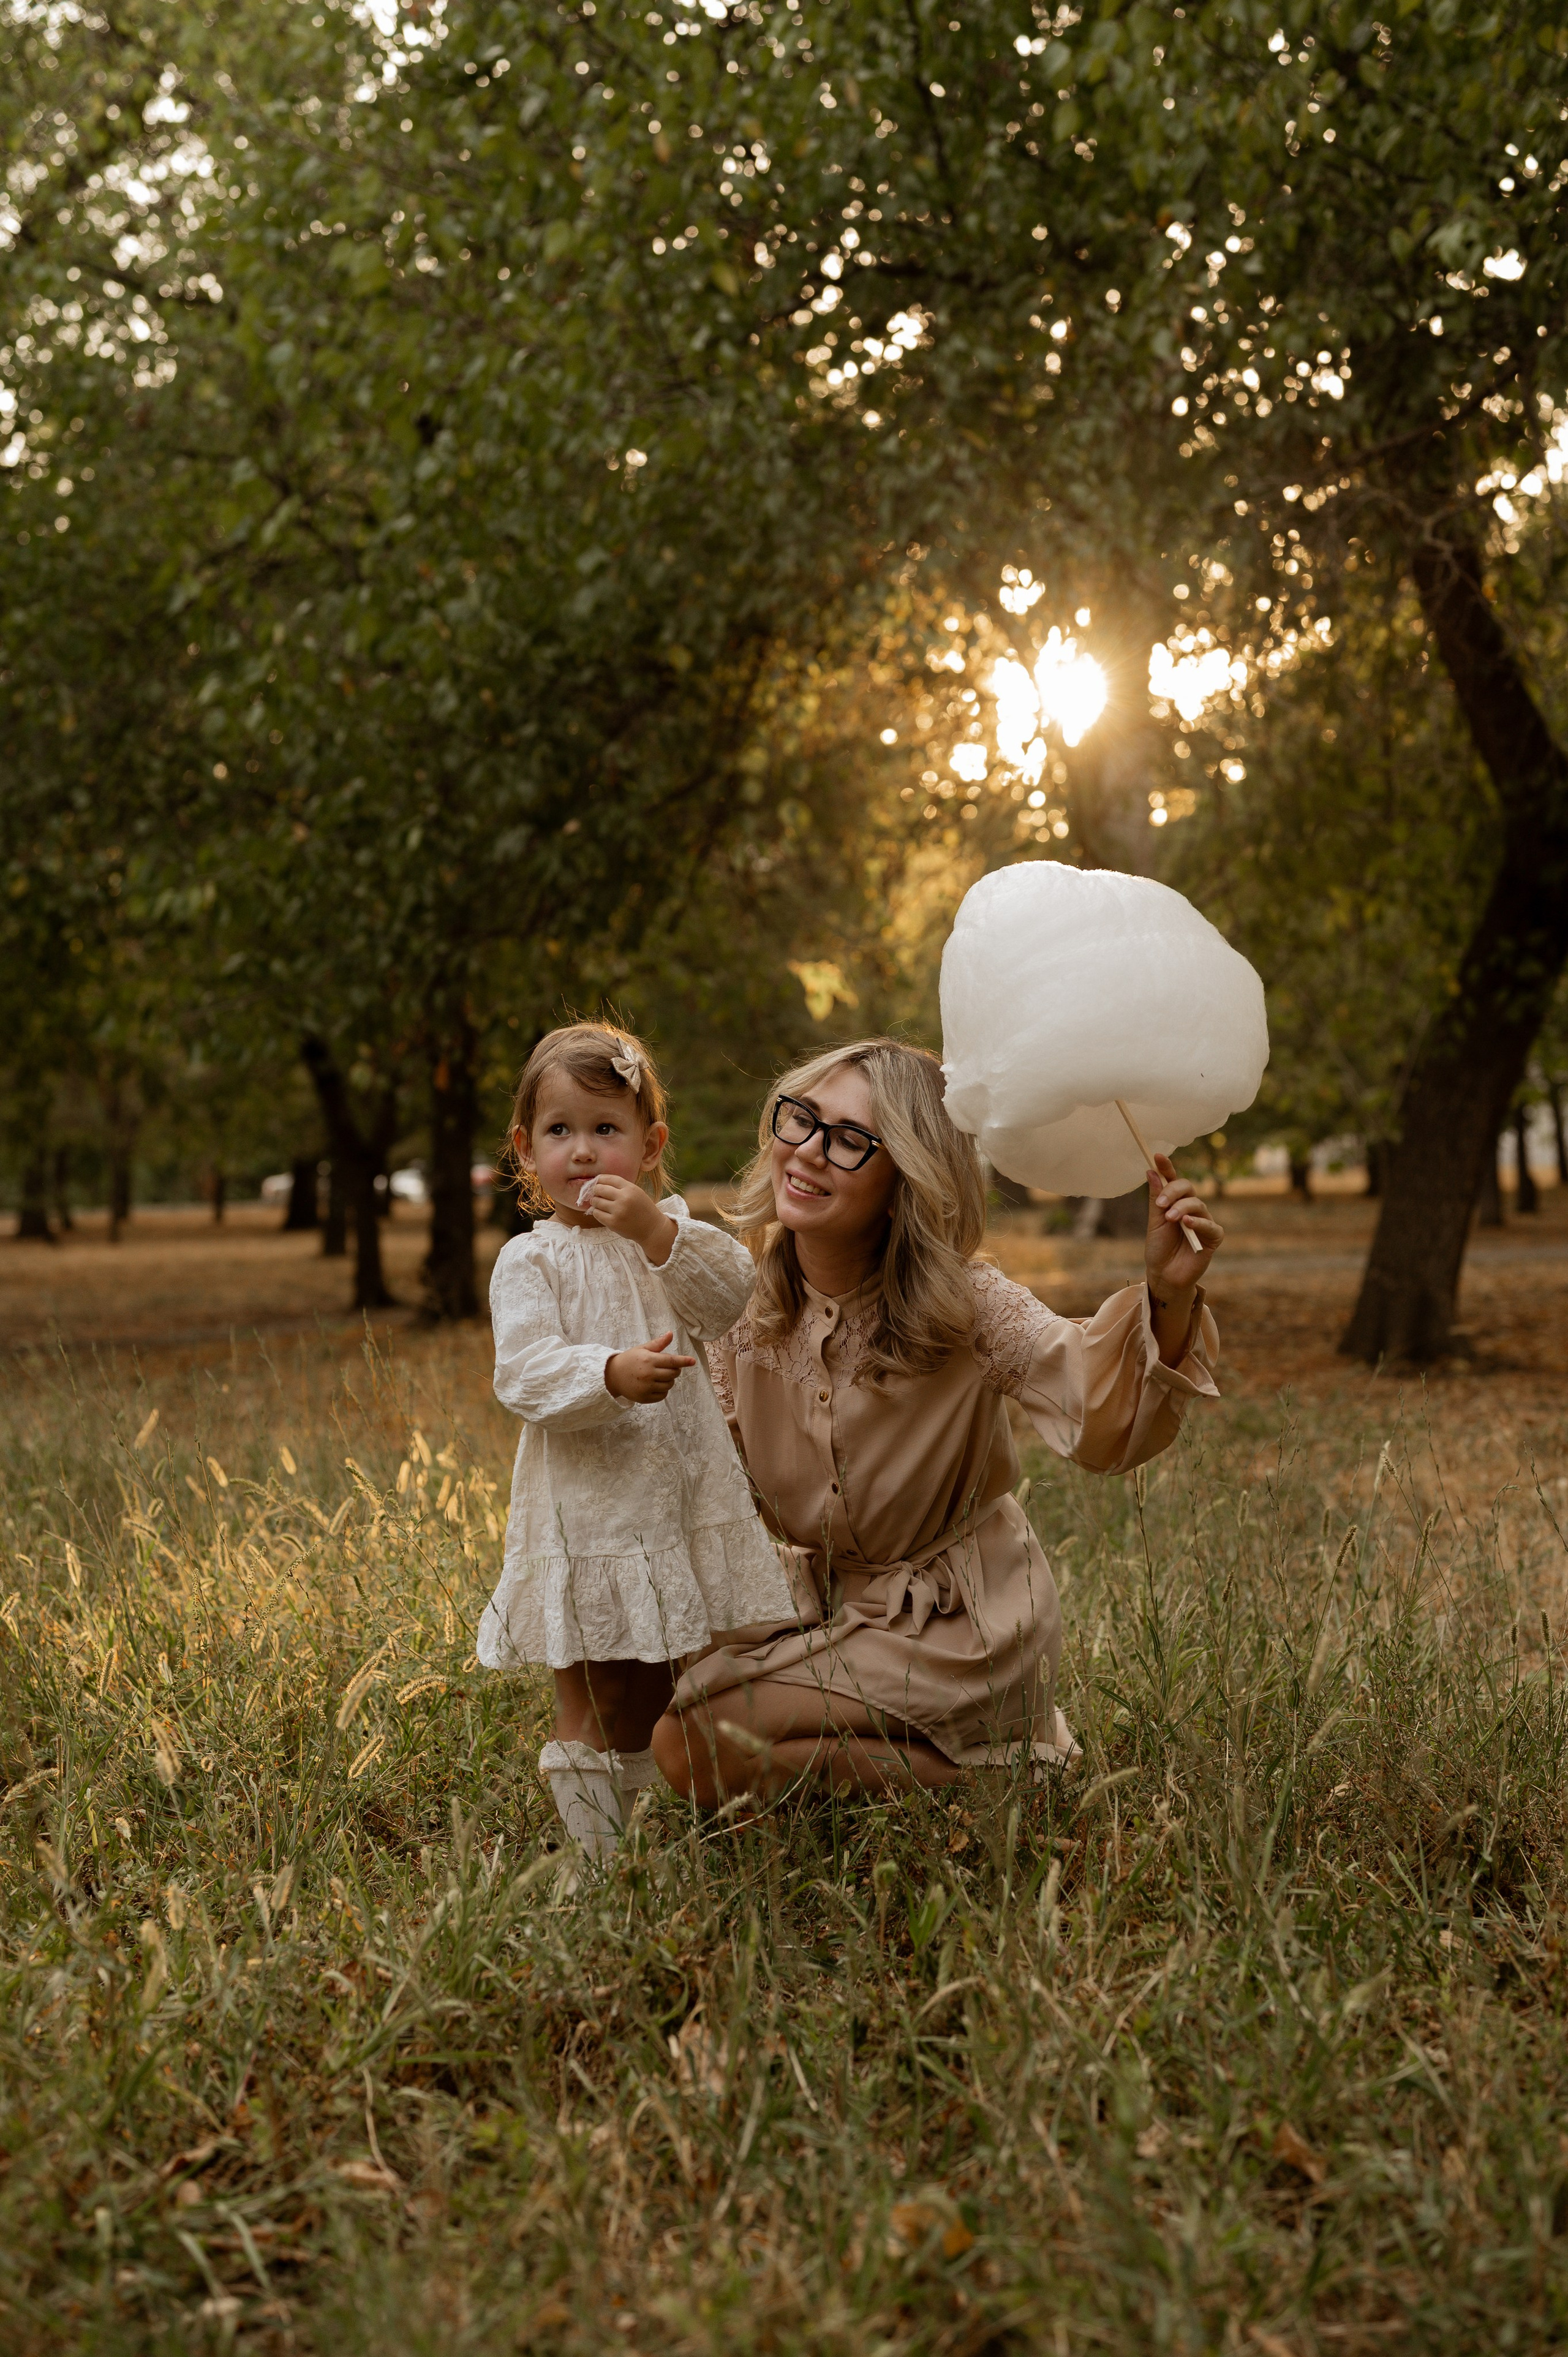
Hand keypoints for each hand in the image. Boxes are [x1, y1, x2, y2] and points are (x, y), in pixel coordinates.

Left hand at [581, 1173, 675, 1266]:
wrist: (652, 1228)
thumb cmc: (643, 1209)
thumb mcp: (636, 1192)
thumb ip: (621, 1187)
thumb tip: (599, 1183)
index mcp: (630, 1189)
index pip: (609, 1179)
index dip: (600, 1179)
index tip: (596, 1181)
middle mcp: (624, 1198)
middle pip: (600, 1189)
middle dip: (595, 1190)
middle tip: (596, 1194)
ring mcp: (618, 1211)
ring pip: (596, 1201)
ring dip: (595, 1202)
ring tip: (599, 1204)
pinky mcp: (613, 1223)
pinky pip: (597, 1213)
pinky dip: (597, 1212)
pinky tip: (602, 1212)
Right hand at [605, 1331, 696, 1403]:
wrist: (612, 1376)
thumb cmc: (629, 1360)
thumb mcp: (642, 1349)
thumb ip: (658, 1343)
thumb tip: (670, 1334)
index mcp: (649, 1360)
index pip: (672, 1361)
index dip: (684, 1361)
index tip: (693, 1361)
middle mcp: (648, 1374)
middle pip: (673, 1374)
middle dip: (675, 1370)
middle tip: (668, 1367)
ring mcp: (646, 1387)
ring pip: (669, 1385)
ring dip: (669, 1380)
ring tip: (660, 1375)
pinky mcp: (644, 1398)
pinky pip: (663, 1395)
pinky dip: (663, 1390)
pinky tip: (655, 1384)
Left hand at [1144, 1153, 1222, 1299]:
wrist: (1164, 1275)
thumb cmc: (1159, 1248)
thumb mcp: (1154, 1222)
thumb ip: (1156, 1199)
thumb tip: (1152, 1172)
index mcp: (1175, 1202)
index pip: (1173, 1180)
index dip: (1167, 1167)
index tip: (1157, 1156)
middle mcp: (1191, 1208)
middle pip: (1187, 1188)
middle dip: (1173, 1191)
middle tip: (1161, 1204)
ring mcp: (1203, 1221)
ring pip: (1197, 1204)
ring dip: (1182, 1208)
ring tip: (1170, 1218)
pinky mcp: (1213, 1236)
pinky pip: (1210, 1225)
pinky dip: (1198, 1222)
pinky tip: (1187, 1223)